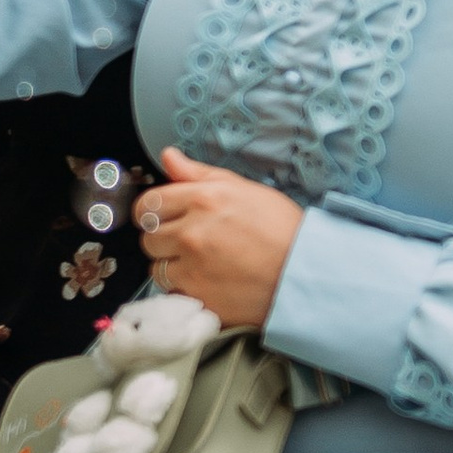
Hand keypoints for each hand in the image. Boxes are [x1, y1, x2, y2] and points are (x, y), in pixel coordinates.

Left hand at [135, 148, 302, 327]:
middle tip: (189, 241)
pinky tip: (207, 281)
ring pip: (156, 266)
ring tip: (201, 263)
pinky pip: (171, 290)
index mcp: (203, 199)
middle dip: (164, 238)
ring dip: (172, 265)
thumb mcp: (244, 189)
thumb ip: (199, 174)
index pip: (148, 203)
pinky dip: (184, 288)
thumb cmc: (281, 230)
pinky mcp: (196, 295)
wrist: (304, 272)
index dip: (153, 210)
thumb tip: (169, 158)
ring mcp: (192, 266)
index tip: (162, 216)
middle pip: (148, 236)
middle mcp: (192, 232)